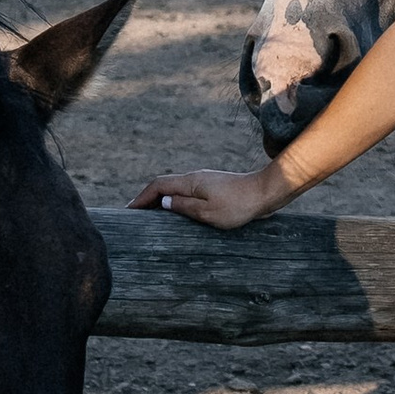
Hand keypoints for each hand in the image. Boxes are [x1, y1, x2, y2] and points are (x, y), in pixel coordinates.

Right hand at [130, 163, 288, 229]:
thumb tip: (163, 203)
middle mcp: (194, 178)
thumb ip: (183, 207)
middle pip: (164, 186)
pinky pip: (187, 192)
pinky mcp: (214, 187)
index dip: (141, 198)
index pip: (157, 186)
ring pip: (176, 189)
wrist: (265, 192)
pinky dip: (176, 201)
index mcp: (190, 182)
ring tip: (152, 216)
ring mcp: (204, 181)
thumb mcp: (208, 212)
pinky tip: (178, 213)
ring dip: (162, 200)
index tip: (129, 211)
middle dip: (148, 199)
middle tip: (135, 215)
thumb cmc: (238, 205)